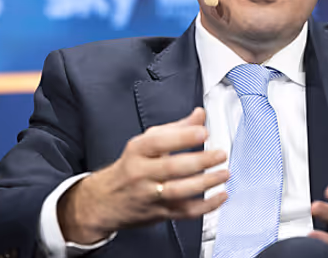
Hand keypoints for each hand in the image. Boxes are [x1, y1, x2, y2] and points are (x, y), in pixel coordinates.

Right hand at [59, 107, 228, 243]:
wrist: (103, 202)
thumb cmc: (129, 168)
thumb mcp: (145, 142)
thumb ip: (176, 128)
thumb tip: (199, 115)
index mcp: (138, 151)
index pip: (159, 142)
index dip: (182, 137)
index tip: (203, 131)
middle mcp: (142, 173)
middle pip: (171, 167)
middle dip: (199, 160)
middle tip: (220, 154)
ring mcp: (150, 195)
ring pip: (179, 191)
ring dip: (205, 183)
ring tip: (223, 173)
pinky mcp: (160, 213)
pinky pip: (185, 212)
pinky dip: (206, 206)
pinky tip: (220, 196)